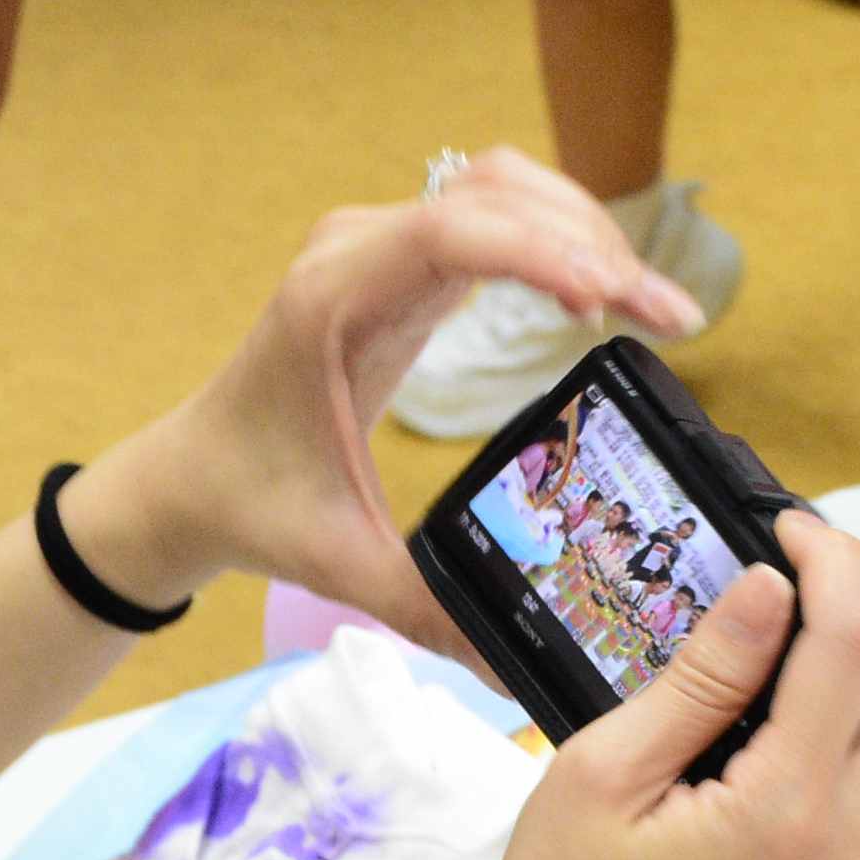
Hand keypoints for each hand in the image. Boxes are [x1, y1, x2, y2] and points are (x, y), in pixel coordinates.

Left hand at [110, 151, 702, 649]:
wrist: (193, 476)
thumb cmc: (255, 507)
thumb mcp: (341, 566)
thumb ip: (429, 611)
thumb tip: (518, 671)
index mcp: (331, 303)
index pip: (452, 233)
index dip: (545, 251)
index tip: (616, 302)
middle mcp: (353, 253)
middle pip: (493, 191)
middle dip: (591, 240)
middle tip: (667, 316)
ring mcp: (376, 245)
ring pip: (499, 188)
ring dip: (581, 229)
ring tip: (647, 305)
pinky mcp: (400, 260)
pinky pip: (488, 214)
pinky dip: (553, 238)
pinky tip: (599, 296)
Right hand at [448, 515, 859, 859]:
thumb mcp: (601, 773)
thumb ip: (700, 677)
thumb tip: (771, 589)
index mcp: (788, 808)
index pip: (853, 643)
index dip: (832, 561)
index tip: (786, 527)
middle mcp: (846, 850)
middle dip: (859, 626)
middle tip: (773, 605)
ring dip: (850, 693)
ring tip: (750, 680)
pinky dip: (832, 756)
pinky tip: (745, 757)